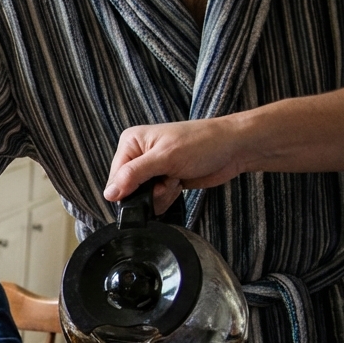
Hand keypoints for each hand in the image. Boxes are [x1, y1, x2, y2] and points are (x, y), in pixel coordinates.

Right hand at [104, 118, 247, 212]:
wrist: (234, 148)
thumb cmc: (203, 143)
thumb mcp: (165, 158)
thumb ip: (133, 175)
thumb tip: (109, 194)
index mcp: (131, 142)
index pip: (114, 176)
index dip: (129, 188)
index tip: (150, 185)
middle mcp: (138, 155)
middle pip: (127, 189)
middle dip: (148, 192)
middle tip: (166, 181)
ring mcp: (151, 169)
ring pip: (141, 198)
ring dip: (160, 195)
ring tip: (175, 180)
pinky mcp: (163, 180)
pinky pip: (154, 200)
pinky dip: (166, 197)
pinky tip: (179, 185)